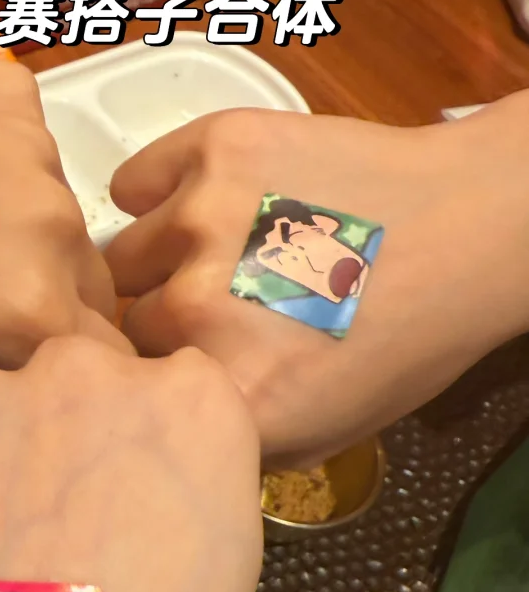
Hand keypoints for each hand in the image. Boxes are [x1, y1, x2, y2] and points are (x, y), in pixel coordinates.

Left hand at [0, 54, 124, 385]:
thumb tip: (26, 379)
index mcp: (27, 310)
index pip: (103, 360)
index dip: (69, 370)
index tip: (35, 363)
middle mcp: (57, 228)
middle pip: (95, 286)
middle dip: (60, 303)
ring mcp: (42, 149)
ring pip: (67, 216)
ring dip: (34, 232)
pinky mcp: (17, 89)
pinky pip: (38, 148)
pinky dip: (5, 163)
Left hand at [0, 339, 261, 591]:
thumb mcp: (213, 584)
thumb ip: (176, 496)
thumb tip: (123, 490)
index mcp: (200, 408)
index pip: (174, 391)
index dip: (142, 459)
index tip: (122, 514)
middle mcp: (90, 371)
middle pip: (78, 380)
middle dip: (65, 440)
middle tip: (42, 541)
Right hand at [105, 94, 528, 463]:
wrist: (470, 229)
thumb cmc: (405, 338)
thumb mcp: (323, 433)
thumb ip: (232, 441)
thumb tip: (175, 423)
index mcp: (225, 395)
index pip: (134, 397)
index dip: (160, 381)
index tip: (189, 367)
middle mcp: (195, 313)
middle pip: (125, 325)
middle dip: (160, 321)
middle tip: (217, 307)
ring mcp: (199, 222)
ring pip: (122, 257)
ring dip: (156, 260)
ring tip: (217, 252)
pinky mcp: (212, 150)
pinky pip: (131, 183)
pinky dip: (153, 194)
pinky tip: (203, 205)